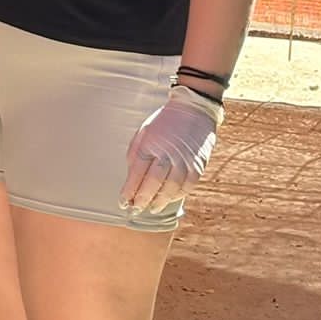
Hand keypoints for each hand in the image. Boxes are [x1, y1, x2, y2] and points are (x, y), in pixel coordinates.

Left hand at [120, 86, 222, 214]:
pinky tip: (168, 199)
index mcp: (150, 144)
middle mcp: (167, 153)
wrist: (193, 109)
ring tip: (151, 209)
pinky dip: (177, 195)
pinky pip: (187, 186)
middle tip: (135, 209)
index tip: (122, 202)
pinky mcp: (198, 165)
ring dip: (159, 201)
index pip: (137, 172)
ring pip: (170, 187)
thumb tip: (131, 177)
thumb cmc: (164, 122)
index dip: (129, 190)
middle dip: (142, 199)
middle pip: (153, 182)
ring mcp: (184, 160)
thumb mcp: (144, 132)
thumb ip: (136, 153)